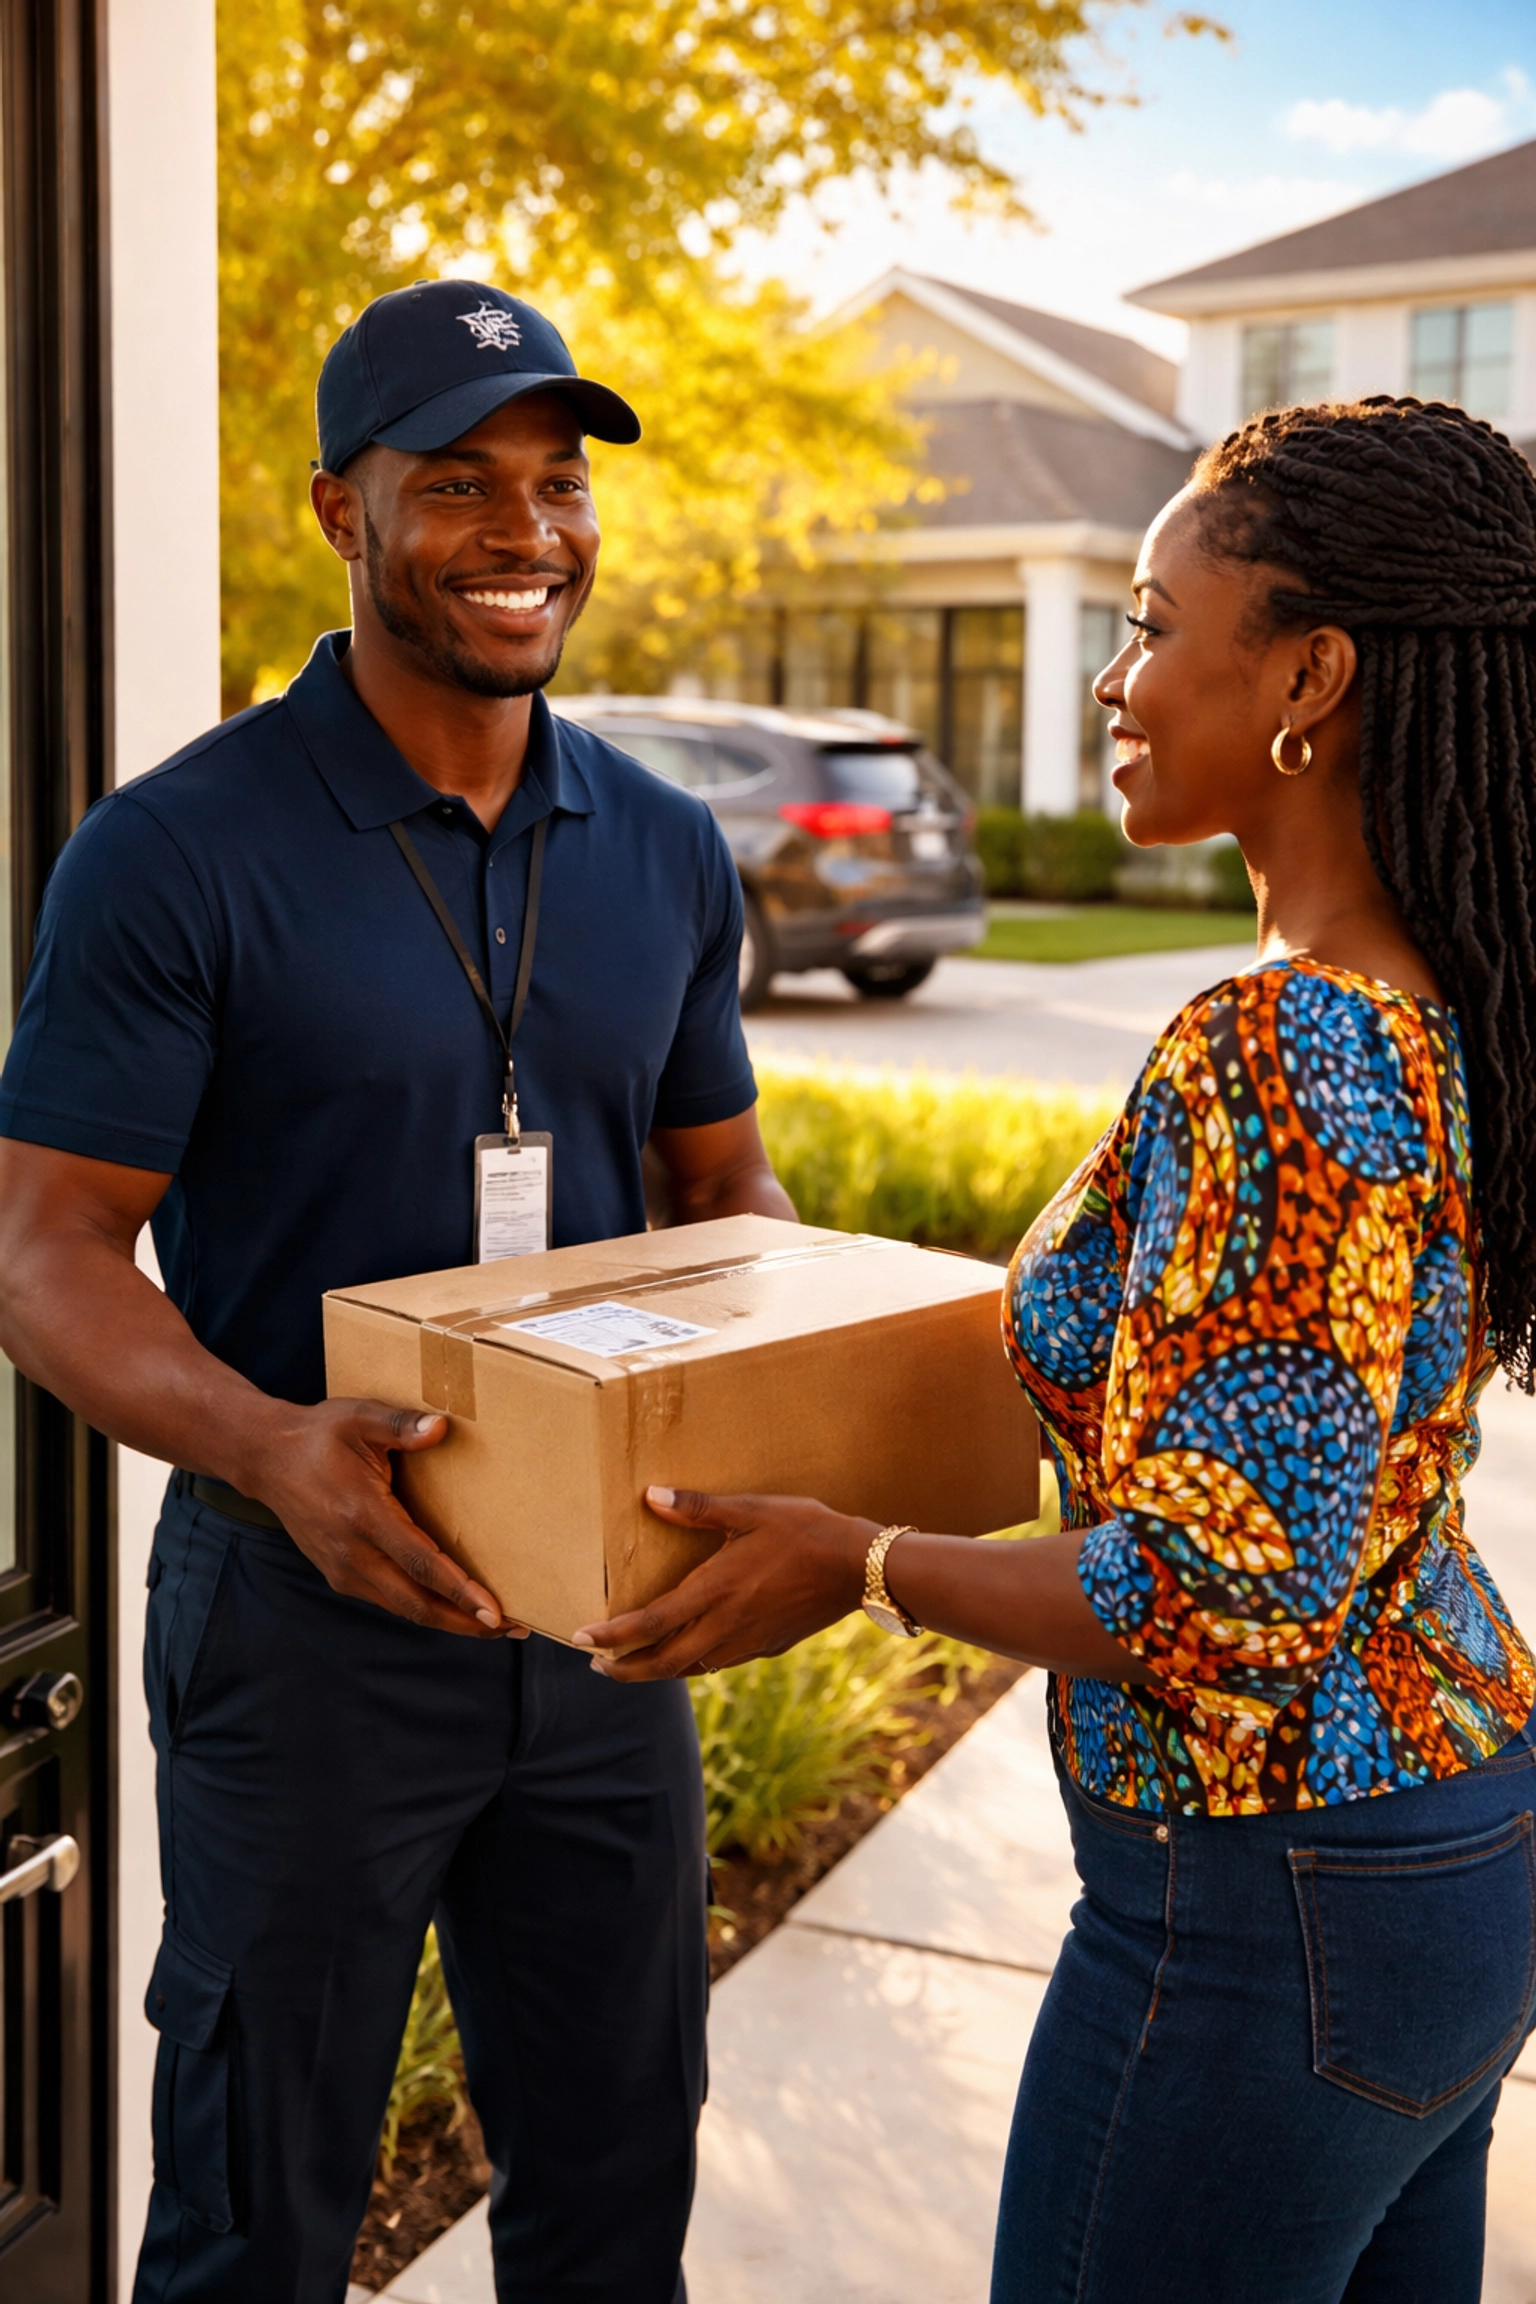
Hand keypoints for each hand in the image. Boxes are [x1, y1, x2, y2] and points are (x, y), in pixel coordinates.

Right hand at [242, 1398, 527, 1638]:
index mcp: (362, 1515)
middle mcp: (351, 1552)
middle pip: (416, 1603)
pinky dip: (423, 1608)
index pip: (420, 1563)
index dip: (459, 1590)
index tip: (494, 1612)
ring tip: (492, 1624)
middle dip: (465, 1621)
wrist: (266, 1459)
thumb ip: (401, 1425)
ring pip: (403, 1608)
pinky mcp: (339, 1574)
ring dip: (448, 1619)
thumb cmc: (318, 1436)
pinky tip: (451, 1607)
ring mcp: (342, 1569)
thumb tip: (442, 1428)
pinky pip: (389, 1600)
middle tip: (513, 1627)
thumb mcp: (359, 1418)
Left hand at [571, 1485, 875, 1679]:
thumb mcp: (751, 1510)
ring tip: (632, 1662)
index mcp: (716, 1590)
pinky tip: (688, 1651)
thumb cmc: (805, 1531)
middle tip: (597, 1665)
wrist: (860, 1567)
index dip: (613, 1637)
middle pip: (663, 1662)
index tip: (582, 1640)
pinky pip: (718, 1663)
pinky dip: (691, 1664)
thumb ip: (698, 1506)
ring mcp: (747, 1642)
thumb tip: (651, 1496)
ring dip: (656, 1670)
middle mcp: (726, 1626)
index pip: (651, 1624)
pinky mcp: (766, 1647)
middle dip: (624, 1669)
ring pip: (690, 1669)